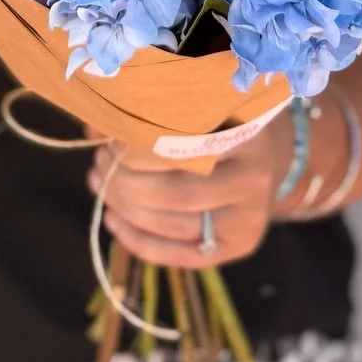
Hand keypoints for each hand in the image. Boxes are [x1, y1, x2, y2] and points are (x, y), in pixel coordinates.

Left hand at [87, 124, 288, 269]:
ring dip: (124, 206)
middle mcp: (253, 179)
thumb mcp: (197, 106)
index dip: (133, 149)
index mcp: (245, 133)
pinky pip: (179, 254)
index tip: (108, 139)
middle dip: (123, 181)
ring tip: (99, 184)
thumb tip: (93, 124)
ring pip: (172, 223)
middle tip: (99, 162)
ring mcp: (248, 218)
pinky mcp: (238, 246)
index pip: (178, 147)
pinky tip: (112, 220)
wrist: (268, 155)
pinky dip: (138, 240)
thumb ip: (148, 113)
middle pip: (174, 192)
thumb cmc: (222, 122)